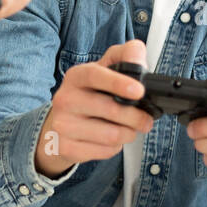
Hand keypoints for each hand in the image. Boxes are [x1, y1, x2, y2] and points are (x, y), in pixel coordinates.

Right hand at [34, 40, 153, 177]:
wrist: (61, 123)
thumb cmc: (90, 94)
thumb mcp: (105, 69)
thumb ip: (126, 56)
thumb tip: (139, 59)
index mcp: (76, 76)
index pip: (95, 75)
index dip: (118, 82)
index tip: (139, 91)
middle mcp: (65, 99)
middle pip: (111, 110)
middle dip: (137, 117)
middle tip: (146, 120)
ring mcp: (63, 124)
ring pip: (111, 135)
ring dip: (128, 134)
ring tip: (127, 129)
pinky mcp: (66, 147)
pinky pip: (105, 150)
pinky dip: (115, 147)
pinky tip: (109, 139)